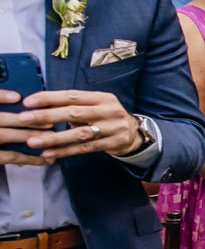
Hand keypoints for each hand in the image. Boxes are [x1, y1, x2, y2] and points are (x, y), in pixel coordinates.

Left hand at [0, 89, 140, 163]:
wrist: (135, 134)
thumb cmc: (107, 118)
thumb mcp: (95, 106)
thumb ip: (74, 106)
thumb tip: (42, 106)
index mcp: (102, 98)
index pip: (72, 96)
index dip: (50, 98)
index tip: (29, 102)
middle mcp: (109, 110)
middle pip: (74, 113)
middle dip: (47, 116)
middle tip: (26, 119)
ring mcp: (113, 128)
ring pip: (79, 133)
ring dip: (54, 138)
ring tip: (34, 141)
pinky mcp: (113, 143)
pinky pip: (85, 148)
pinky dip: (66, 151)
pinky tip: (50, 153)